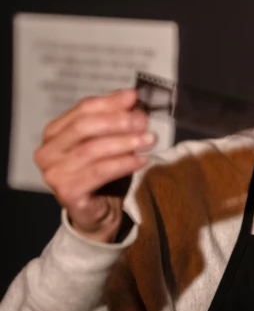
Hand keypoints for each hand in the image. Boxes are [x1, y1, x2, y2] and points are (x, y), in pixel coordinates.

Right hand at [34, 89, 154, 242]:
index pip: (82, 109)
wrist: (98, 213)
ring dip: (124, 142)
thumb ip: (115, 119)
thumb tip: (131, 96)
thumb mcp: (108, 141)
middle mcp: (48, 151)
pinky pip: (99, 172)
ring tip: (148, 140)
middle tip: (143, 121)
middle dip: (117, 121)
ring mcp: (54, 173)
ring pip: (92, 149)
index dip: (110, 102)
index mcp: (55, 132)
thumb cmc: (103, 174)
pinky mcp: (67, 192)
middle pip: (84, 127)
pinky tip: (142, 159)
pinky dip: (124, 163)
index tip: (134, 98)